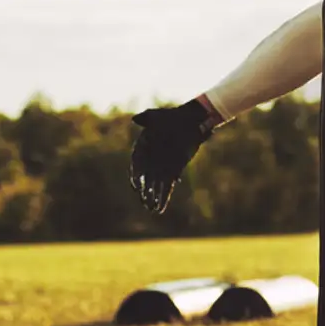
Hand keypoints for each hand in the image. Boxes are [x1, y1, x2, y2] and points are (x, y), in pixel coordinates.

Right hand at [129, 98, 215, 213]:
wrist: (189, 120)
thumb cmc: (172, 116)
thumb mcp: (158, 116)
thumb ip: (147, 117)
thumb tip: (136, 119)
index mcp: (143, 147)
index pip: (136, 164)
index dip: (135, 176)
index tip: (136, 185)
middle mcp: (150, 159)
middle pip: (145, 179)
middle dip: (145, 192)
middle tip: (145, 202)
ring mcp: (161, 166)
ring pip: (155, 185)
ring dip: (154, 198)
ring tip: (152, 209)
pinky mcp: (173, 170)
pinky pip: (167, 186)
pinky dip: (164, 196)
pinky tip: (160, 207)